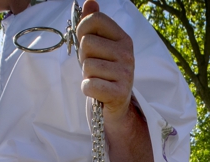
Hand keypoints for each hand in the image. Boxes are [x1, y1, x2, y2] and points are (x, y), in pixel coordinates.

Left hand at [77, 0, 134, 121]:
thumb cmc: (105, 72)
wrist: (117, 104)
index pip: (96, 20)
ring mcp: (125, 74)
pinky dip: (88, 89)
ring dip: (86, 75)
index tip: (84, 41)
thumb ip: (94, 24)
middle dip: (83, 57)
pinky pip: (89, 85)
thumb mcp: (100, 46)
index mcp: (123, 39)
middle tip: (93, 66)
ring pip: (87, 65)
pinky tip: (97, 91)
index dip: (82, 29)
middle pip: (87, 43)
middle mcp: (127, 54)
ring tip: (97, 79)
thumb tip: (89, 2)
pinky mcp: (119, 93)